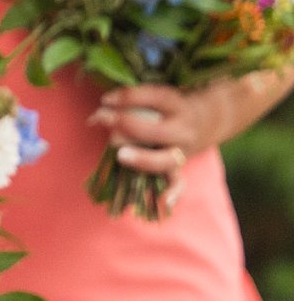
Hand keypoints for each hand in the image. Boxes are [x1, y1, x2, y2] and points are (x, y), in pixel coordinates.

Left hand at [90, 81, 268, 209]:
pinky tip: (164, 204)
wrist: (206, 119)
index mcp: (176, 105)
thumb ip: (128, 104)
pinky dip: (173, 193)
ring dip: (142, 159)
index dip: (129, 97)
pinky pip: (178, 183)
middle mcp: (182, 129)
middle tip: (103, 119)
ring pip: (166, 160)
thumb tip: (94, 119)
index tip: (105, 99)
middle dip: (127, 125)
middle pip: (157, 131)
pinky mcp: (178, 167)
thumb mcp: (154, 98)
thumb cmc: (165, 106)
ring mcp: (182, 150)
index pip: (155, 97)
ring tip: (120, 156)